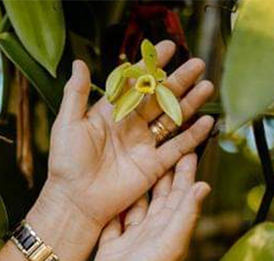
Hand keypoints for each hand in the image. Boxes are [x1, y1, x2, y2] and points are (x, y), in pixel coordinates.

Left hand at [40, 41, 214, 231]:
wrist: (75, 200)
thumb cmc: (66, 163)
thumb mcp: (67, 123)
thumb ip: (76, 93)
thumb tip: (79, 62)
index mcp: (110, 112)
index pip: (135, 83)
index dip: (152, 66)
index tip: (169, 48)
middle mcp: (130, 126)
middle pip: (159, 98)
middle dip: (179, 80)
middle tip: (198, 64)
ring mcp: (143, 145)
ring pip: (172, 119)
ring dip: (190, 103)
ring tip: (207, 87)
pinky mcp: (153, 166)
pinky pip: (177, 148)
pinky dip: (193, 135)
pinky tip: (207, 121)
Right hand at [86, 154, 209, 260]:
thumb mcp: (171, 242)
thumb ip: (186, 214)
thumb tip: (205, 186)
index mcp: (171, 226)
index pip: (182, 191)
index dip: (186, 169)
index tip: (190, 146)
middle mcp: (154, 228)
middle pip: (161, 192)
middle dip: (164, 169)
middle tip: (165, 145)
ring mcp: (133, 235)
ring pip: (138, 202)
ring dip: (140, 182)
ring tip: (139, 159)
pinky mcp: (112, 242)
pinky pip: (114, 217)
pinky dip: (115, 203)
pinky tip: (113, 187)